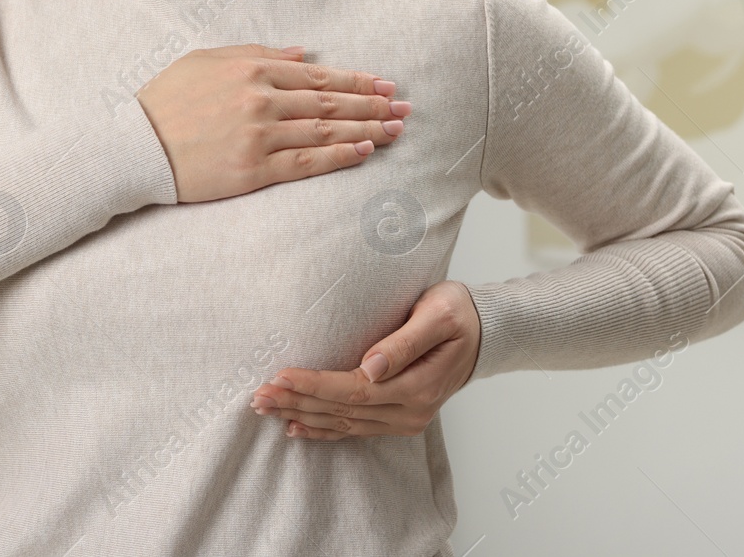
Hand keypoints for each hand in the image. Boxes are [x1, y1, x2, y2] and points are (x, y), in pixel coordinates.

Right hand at [136, 44, 409, 203]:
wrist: (133, 146)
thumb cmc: (165, 101)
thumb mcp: (206, 61)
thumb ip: (256, 54)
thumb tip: (302, 54)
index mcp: (251, 69)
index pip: (318, 75)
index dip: (356, 79)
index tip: (384, 84)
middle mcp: (261, 100)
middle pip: (330, 101)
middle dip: (372, 103)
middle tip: (404, 107)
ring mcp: (259, 136)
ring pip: (325, 130)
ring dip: (365, 129)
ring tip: (395, 130)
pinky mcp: (253, 170)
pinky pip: (306, 162)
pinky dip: (339, 155)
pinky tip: (363, 152)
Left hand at [248, 281, 480, 438]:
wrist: (485, 333)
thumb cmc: (459, 314)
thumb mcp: (438, 316)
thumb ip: (404, 342)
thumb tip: (370, 367)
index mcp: (418, 386)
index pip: (354, 391)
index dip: (315, 386)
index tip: (280, 376)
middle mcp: (410, 411)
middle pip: (342, 411)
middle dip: (297, 402)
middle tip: (258, 396)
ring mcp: (404, 420)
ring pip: (343, 423)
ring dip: (302, 415)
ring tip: (265, 408)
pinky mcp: (397, 419)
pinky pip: (354, 429)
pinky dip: (322, 429)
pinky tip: (295, 427)